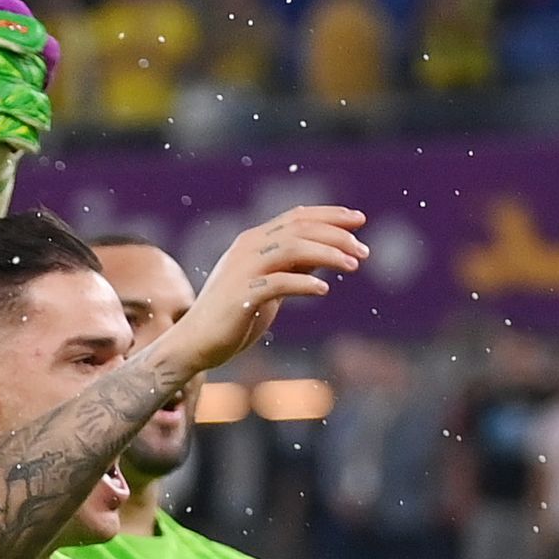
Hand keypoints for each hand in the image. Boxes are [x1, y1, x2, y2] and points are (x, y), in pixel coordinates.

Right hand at [159, 202, 370, 377]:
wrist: (195, 343)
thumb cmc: (234, 316)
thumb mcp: (270, 285)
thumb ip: (293, 266)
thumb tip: (329, 253)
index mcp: (254, 241)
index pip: (297, 217)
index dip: (330, 215)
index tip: (359, 220)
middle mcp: (248, 248)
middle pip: (299, 228)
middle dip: (337, 234)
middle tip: (364, 250)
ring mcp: (243, 270)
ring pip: (292, 248)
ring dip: (328, 254)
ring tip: (353, 266)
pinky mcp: (241, 295)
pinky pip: (279, 282)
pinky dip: (304, 283)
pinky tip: (324, 289)